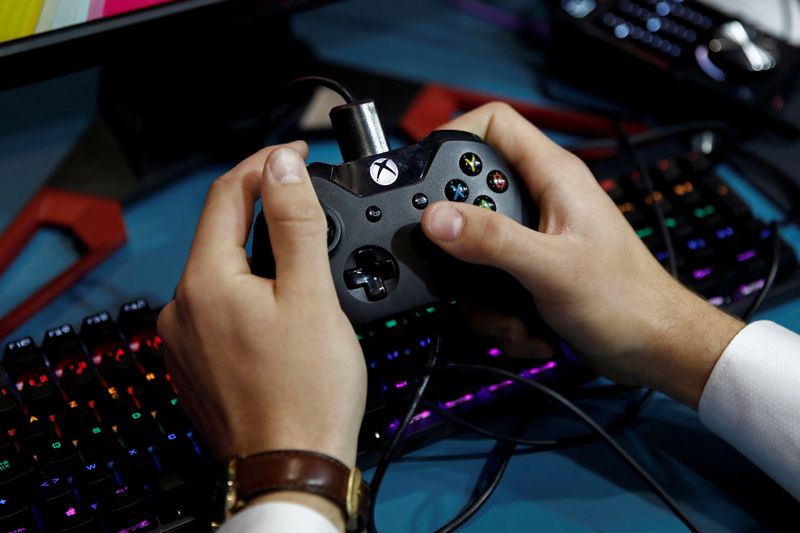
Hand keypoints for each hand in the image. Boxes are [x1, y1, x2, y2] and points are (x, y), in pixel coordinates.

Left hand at [157, 142, 366, 467]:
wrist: (291, 468)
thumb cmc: (307, 392)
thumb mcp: (312, 295)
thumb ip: (296, 223)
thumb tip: (282, 168)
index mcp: (205, 283)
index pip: (226, 194)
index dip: (264, 163)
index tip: (297, 152)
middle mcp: (182, 309)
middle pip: (221, 231)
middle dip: (262, 206)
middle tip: (307, 197)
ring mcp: (185, 341)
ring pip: (221, 271)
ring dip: (258, 251)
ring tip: (302, 252)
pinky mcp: (197, 364)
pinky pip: (220, 307)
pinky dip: (249, 290)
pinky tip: (280, 303)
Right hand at [422, 103, 743, 407]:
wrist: (655, 349)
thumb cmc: (627, 301)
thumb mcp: (551, 269)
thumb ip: (492, 240)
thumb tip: (436, 218)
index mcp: (553, 178)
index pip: (492, 124)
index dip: (453, 137)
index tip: (426, 177)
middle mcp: (540, 201)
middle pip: (470, 197)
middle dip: (461, 244)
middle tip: (466, 268)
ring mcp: (534, 238)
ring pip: (474, 250)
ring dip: (481, 295)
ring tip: (511, 315)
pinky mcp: (530, 272)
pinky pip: (488, 285)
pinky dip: (500, 314)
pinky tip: (527, 327)